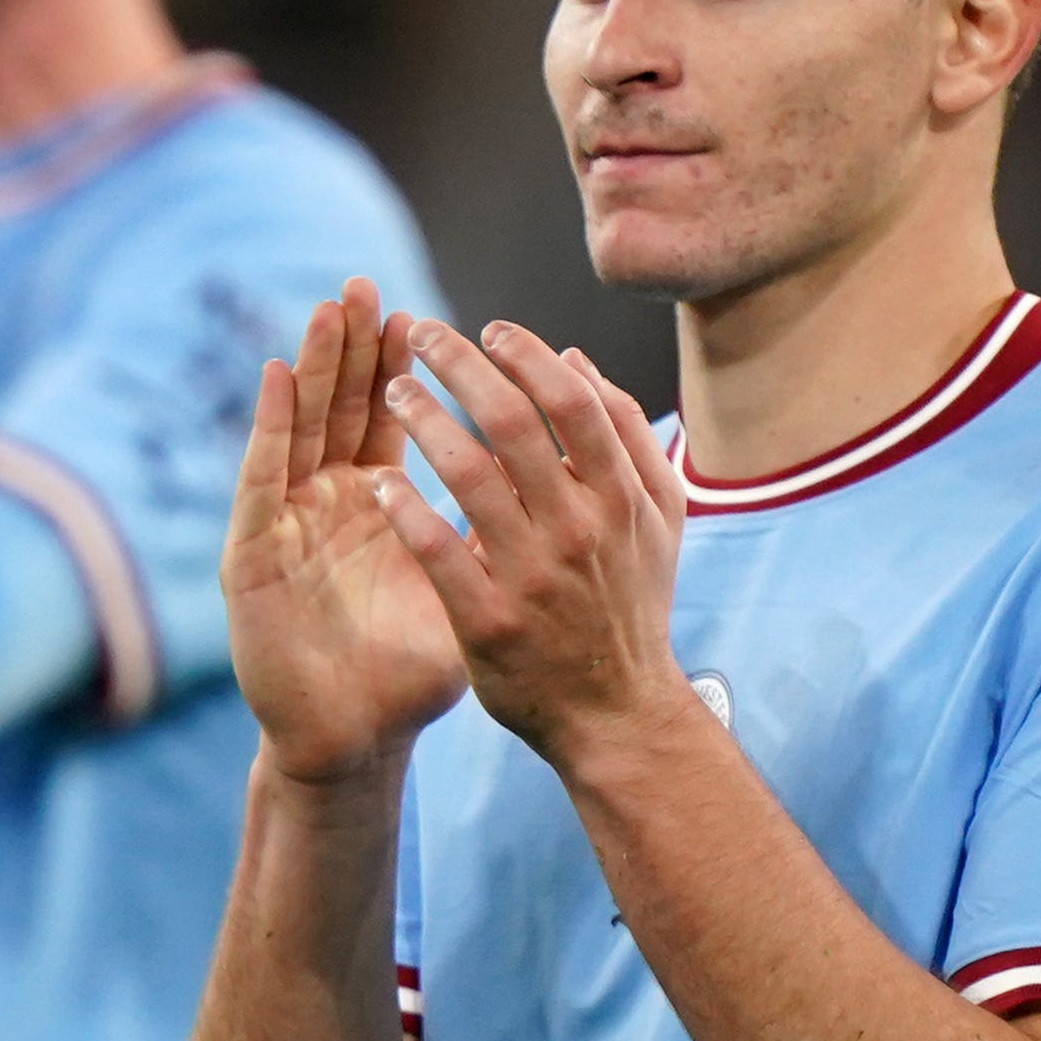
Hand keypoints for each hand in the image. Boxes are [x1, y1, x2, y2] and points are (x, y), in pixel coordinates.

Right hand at [222, 283, 472, 784]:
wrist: (350, 742)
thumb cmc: (407, 678)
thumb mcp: (468, 598)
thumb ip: (495, 541)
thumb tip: (563, 488)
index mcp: (375, 510)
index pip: (388, 422)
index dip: (402, 371)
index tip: (421, 316)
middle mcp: (324, 508)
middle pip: (338, 410)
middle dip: (352, 348)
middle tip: (365, 285)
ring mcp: (285, 527)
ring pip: (298, 429)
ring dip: (310, 366)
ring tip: (326, 309)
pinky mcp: (251, 556)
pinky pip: (261, 480)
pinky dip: (267, 427)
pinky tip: (273, 379)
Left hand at [372, 317, 694, 765]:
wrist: (617, 713)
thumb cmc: (631, 605)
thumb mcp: (660, 520)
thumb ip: (629, 438)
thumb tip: (578, 361)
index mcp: (621, 498)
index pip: (572, 401)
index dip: (527, 354)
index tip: (488, 328)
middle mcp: (579, 528)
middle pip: (514, 421)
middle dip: (462, 365)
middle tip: (420, 334)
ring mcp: (533, 575)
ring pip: (469, 474)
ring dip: (425, 420)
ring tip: (393, 390)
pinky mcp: (487, 620)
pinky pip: (436, 551)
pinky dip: (405, 509)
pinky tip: (381, 482)